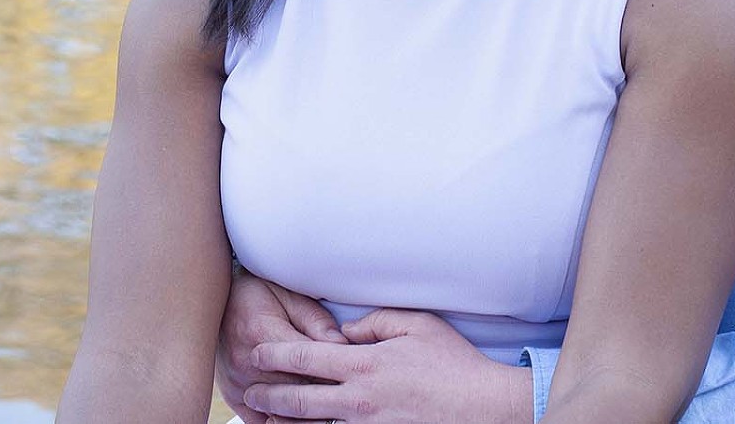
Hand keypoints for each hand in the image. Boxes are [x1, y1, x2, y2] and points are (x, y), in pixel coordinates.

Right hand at [216, 271, 346, 422]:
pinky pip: (261, 421)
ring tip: (324, 404)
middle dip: (324, 393)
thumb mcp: (288, 296)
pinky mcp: (234, 397)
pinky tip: (297, 417)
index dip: (334, 371)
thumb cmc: (257, 296)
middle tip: (343, 390)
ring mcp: (239, 384)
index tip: (350, 372)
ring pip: (282, 413)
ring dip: (305, 413)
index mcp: (262, 333)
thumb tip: (343, 344)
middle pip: (298, 392)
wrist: (219, 303)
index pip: (309, 364)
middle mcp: (246, 364)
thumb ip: (316, 321)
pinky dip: (282, 421)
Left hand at [242, 307, 529, 423]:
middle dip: (269, 394)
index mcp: (364, 364)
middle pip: (299, 398)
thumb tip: (346, 331)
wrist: (484, 407)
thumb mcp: (416, 324)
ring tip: (265, 418)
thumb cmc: (453, 363)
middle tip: (250, 391)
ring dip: (286, 422)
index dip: (276, 354)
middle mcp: (359, 399)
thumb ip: (375, 321)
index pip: (305, 356)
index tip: (257, 353)